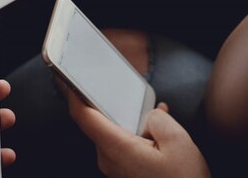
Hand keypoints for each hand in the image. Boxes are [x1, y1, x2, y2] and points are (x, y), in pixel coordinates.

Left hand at [68, 91, 209, 177]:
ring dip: (130, 122)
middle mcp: (109, 160)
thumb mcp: (178, 142)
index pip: (84, 117)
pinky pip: (123, 147)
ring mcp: (115, 170)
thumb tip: (151, 114)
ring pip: (114, 135)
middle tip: (127, 93)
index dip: (75, 95)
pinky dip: (135, 136)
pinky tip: (156, 133)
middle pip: (99, 124)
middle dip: (113, 106)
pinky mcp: (124, 175)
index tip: (70, 78)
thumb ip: (159, 118)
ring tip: (154, 114)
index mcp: (117, 148)